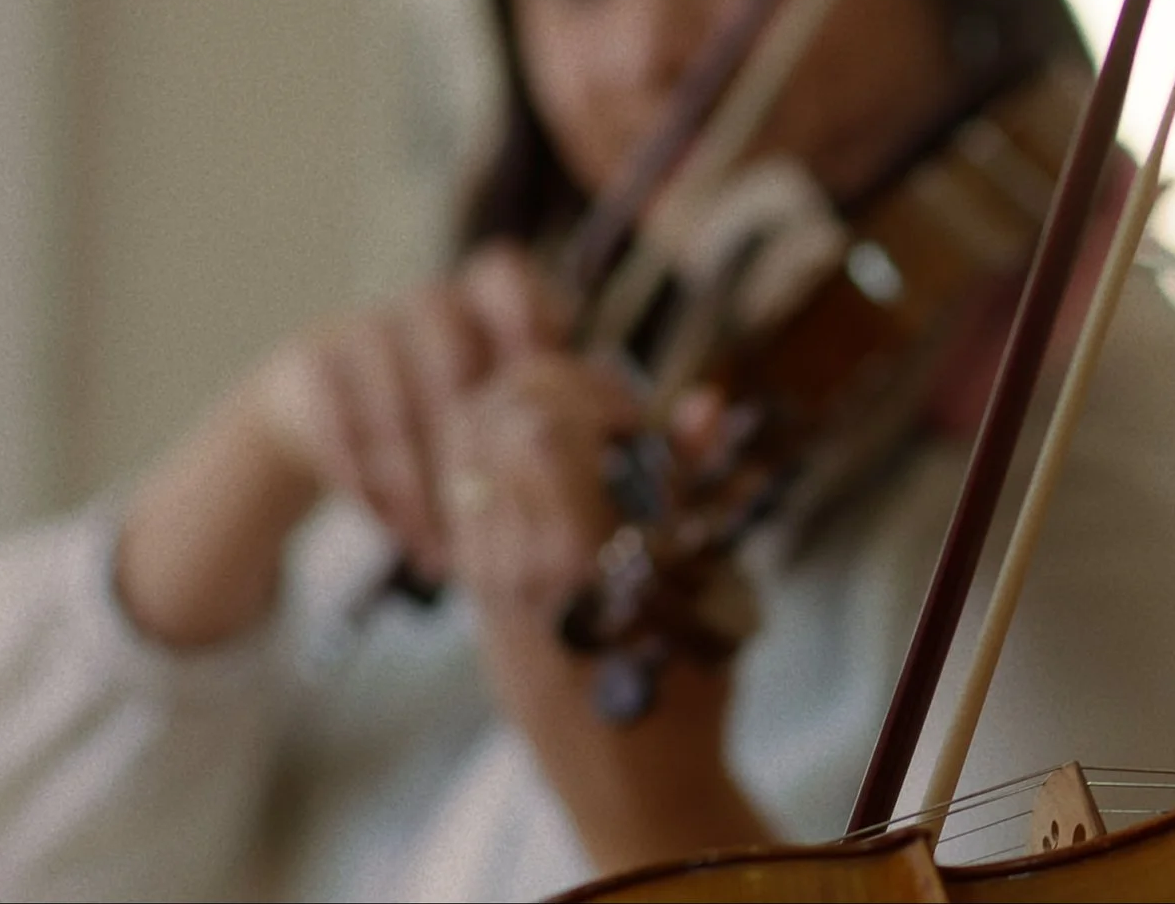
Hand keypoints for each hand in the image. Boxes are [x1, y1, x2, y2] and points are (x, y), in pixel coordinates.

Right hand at [115, 243, 566, 647]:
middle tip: (490, 517)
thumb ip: (563, 398)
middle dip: (471, 450)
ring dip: (422, 489)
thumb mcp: (504, 396)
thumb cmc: (448, 408)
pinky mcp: (311, 362)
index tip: (538, 379)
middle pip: (453, 361)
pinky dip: (371, 488)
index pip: (506, 274)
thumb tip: (633, 423)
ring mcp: (364, 328)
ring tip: (445, 551)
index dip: (526, 316)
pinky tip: (398, 531)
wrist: (322, 403)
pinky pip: (342, 430)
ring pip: (396, 410)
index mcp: (485, 301)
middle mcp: (427, 305)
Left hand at [438, 358, 772, 870]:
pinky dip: (503, 461)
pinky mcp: (473, 588)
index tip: (636, 416)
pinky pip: (465, 492)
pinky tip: (554, 477)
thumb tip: (703, 402)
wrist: (630, 783)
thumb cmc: (686, 686)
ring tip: (579, 439)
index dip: (591, 391)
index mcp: (578, 556)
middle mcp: (512, 559)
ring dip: (522, 420)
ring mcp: (483, 573)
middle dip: (550, 390)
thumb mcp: (708, 583)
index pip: (539, 421)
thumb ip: (691, 486)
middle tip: (604, 414)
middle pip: (490, 419)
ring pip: (467, 449)